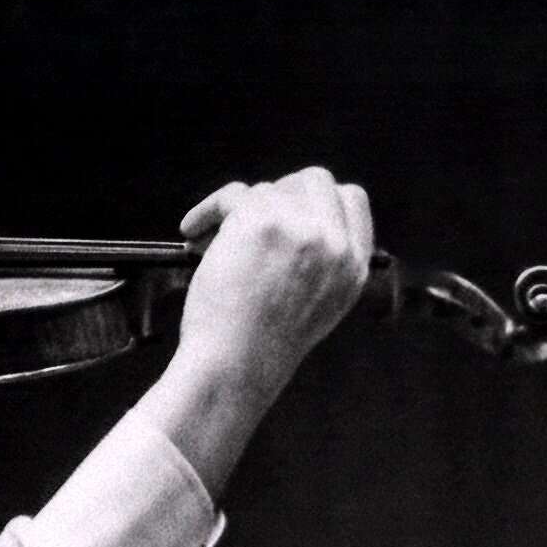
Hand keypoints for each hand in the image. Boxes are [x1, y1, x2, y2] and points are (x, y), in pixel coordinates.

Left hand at [176, 166, 374, 397]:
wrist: (235, 365)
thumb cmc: (260, 347)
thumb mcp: (319, 306)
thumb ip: (320, 263)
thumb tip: (294, 224)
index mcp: (354, 266)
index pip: (352, 199)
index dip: (315, 198)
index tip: (285, 210)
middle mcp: (335, 243)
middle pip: (313, 181)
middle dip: (275, 196)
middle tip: (245, 221)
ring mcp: (301, 228)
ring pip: (269, 188)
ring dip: (236, 210)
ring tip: (210, 241)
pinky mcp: (261, 220)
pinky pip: (233, 194)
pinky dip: (207, 210)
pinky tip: (192, 232)